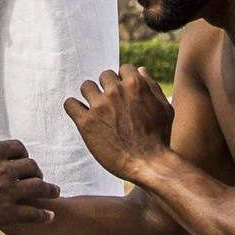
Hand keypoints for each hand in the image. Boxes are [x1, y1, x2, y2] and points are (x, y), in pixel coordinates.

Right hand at [0, 136, 59, 233]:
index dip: (23, 156)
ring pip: (39, 188)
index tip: (24, 161)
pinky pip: (34, 213)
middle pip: (32, 167)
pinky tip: (49, 216)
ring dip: (49, 191)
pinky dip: (44, 214)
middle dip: (37, 172)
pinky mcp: (8, 212)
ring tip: (54, 193)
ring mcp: (8, 191)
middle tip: (40, 178)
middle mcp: (5, 169)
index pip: (19, 148)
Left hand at [64, 64, 174, 182]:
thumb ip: (151, 86)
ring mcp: (99, 106)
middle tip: (112, 107)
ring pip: (86, 86)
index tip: (124, 96)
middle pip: (104, 77)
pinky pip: (70, 104)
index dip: (124, 82)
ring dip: (91, 96)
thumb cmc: (160, 138)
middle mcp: (115, 91)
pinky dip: (74, 108)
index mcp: (135, 84)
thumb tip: (140, 70)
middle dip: (108, 89)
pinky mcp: (86, 122)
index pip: (122, 70)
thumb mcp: (164, 108)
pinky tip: (81, 116)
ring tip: (97, 112)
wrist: (149, 164)